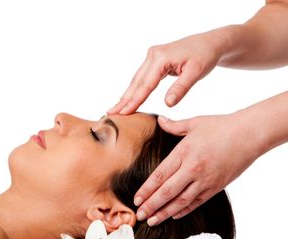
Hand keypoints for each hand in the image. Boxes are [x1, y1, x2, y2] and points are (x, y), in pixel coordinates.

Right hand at [108, 31, 224, 114]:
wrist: (210, 43)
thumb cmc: (205, 56)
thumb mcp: (196, 73)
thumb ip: (181, 88)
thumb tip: (167, 104)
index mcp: (160, 58)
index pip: (145, 85)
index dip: (134, 101)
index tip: (123, 113)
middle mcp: (152, 55)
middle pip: (136, 83)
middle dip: (124, 100)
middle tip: (110, 114)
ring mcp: (152, 57)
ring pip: (137, 80)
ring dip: (126, 96)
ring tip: (115, 109)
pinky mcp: (154, 60)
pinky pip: (142, 78)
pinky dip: (134, 89)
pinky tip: (126, 98)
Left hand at [135, 114, 259, 225]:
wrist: (251, 134)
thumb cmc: (222, 126)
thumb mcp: (195, 123)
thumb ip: (174, 125)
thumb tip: (160, 120)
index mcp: (184, 153)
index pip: (159, 176)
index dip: (146, 190)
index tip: (136, 199)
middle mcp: (193, 169)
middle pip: (167, 192)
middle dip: (151, 205)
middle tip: (139, 215)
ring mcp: (205, 180)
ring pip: (181, 201)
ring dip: (165, 212)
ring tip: (152, 221)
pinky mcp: (216, 186)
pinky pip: (197, 202)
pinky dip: (184, 210)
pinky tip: (173, 215)